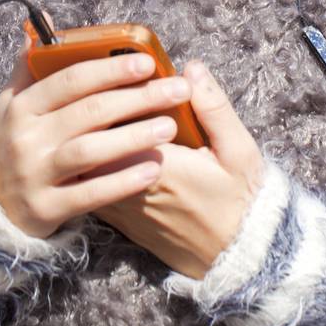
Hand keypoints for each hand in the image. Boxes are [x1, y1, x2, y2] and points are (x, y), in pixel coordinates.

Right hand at [0, 44, 194, 238]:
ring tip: (170, 127)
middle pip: (89, 112)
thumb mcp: (14, 101)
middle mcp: (26, 138)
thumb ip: (33, 63)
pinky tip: (153, 169)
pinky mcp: (45, 209)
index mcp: (22, 105)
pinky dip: (123, 182)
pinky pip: (90, 194)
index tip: (148, 62)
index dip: (110, 69)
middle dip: (138, 98)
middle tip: (178, 90)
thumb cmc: (17, 140)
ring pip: (90, 151)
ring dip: (133, 137)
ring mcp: (34, 175)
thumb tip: (45, 22)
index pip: (71, 79)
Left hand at [89, 59, 266, 278]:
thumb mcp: (238, 150)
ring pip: (86, 163)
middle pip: (93, 140)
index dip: (114, 92)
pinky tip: (101, 140)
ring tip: (97, 106)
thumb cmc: (239, 199)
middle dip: (94, 109)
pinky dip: (89, 160)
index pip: (116, 121)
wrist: (234, 256)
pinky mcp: (119, 219)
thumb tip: (191, 69)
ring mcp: (120, 207)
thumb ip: (213, 108)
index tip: (123, 70)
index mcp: (160, 166)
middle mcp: (130, 189)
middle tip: (103, 82)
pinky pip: (91, 185)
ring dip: (88, 135)